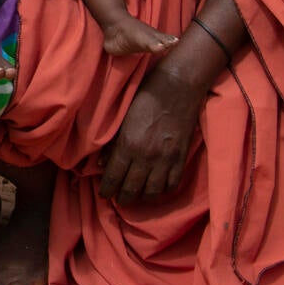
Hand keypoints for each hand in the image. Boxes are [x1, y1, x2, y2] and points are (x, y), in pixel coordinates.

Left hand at [97, 63, 209, 202]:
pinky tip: (156, 189)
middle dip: (123, 197)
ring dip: (142, 197)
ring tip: (136, 196)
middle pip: (132, 189)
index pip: (114, 177)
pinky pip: (172, 185)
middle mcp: (146, 156)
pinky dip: (163, 191)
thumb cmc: (146, 95)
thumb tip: (101, 163)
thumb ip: (113, 141)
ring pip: (152, 192)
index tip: (104, 195)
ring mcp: (166, 159)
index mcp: (128, 144)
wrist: (179, 85)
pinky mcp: (181, 158)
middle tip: (118, 199)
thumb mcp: (123, 115)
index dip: (107, 190)